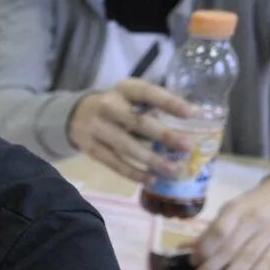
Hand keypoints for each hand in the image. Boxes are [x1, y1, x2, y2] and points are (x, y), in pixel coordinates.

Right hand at [66, 79, 196, 183]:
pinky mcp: (92, 149)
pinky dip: (133, 173)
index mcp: (124, 89)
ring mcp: (98, 129)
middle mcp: (108, 106)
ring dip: (151, 160)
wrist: (76, 115)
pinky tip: (151, 179)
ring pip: (127, 147)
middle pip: (138, 123)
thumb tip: (193, 122)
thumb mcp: (131, 96)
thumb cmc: (117, 105)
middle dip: (164, 136)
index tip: (191, 114)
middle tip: (186, 147)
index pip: (148, 93)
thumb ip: (153, 106)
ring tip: (173, 170)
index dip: (169, 103)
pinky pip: (115, 163)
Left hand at [189, 176, 269, 269]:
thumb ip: (211, 230)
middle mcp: (255, 220)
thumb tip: (186, 250)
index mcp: (237, 208)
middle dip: (210, 269)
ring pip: (248, 258)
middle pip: (230, 248)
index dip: (204, 249)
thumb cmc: (251, 206)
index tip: (192, 263)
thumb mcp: (231, 209)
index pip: (219, 231)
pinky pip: (268, 264)